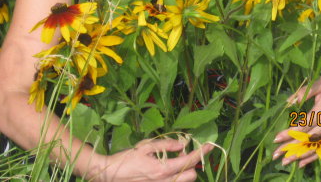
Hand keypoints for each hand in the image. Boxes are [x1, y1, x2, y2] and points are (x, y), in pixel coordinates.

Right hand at [89, 138, 213, 181]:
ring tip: (174, 161)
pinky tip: (167, 169)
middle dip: (193, 164)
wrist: (110, 176)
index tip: (210, 144)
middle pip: (192, 175)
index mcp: (163, 168)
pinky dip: (176, 177)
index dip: (202, 152)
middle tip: (183, 154)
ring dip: (184, 172)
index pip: (190, 160)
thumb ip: (166, 144)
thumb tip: (182, 143)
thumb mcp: (145, 146)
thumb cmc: (127, 158)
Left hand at [272, 74, 320, 166]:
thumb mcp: (320, 83)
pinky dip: (312, 157)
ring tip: (285, 162)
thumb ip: (304, 92)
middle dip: (290, 147)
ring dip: (299, 155)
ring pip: (314, 146)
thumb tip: (289, 100)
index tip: (277, 138)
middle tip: (275, 155)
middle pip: (307, 139)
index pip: (303, 126)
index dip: (289, 133)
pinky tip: (302, 163)